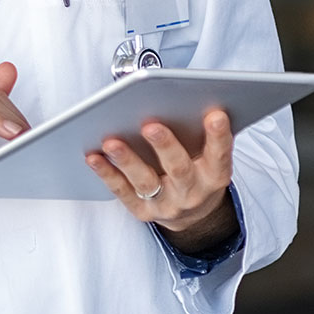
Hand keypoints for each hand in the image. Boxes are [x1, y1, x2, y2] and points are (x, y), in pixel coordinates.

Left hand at [85, 108, 237, 253]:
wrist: (194, 215)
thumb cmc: (198, 170)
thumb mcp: (210, 155)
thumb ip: (202, 132)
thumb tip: (190, 98)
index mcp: (214, 175)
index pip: (219, 155)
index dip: (219, 136)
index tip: (216, 115)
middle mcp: (192, 192)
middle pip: (179, 169)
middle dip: (165, 146)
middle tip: (151, 126)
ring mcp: (167, 204)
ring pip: (146, 181)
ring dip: (127, 160)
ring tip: (112, 141)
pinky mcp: (143, 211)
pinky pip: (123, 192)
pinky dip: (107, 173)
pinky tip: (94, 156)